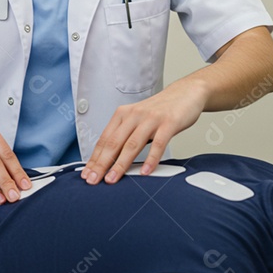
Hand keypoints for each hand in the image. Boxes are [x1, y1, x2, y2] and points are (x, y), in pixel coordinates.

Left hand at [81, 80, 208, 184]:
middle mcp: (134, 115)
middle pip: (113, 143)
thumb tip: (110, 159)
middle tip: (93, 180)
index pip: (104, 140)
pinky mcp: (168, 123)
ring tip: (112, 179)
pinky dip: (151, 159)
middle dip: (101, 163)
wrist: (185, 93)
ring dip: (120, 164)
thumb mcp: (137, 118)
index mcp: (122, 114)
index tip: (87, 173)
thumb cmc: (160, 110)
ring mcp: (151, 119)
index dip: (94, 158)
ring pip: (132, 144)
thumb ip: (125, 135)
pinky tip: (145, 172)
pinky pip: (158, 144)